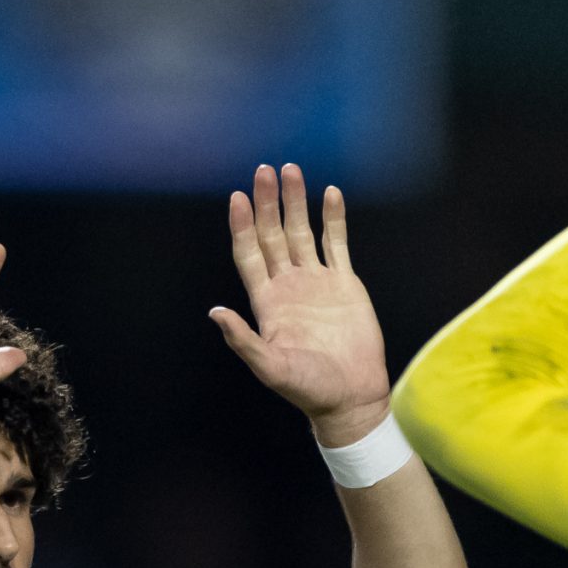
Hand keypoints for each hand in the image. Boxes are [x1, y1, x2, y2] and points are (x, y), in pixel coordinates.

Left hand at [210, 163, 390, 447]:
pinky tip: (330, 193)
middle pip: (273, 234)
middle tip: (265, 171)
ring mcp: (316, 281)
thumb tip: (215, 312)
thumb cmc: (309, 388)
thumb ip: (243, 339)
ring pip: (302, 232)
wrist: (351, 396)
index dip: (242, 226)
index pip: (249, 254)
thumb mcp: (270, 367)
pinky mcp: (344, 283)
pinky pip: (336, 243)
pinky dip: (333, 218)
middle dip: (268, 203)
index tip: (238, 198)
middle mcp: (288, 285)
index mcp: (267, 301)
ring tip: (292, 171)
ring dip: (296, 203)